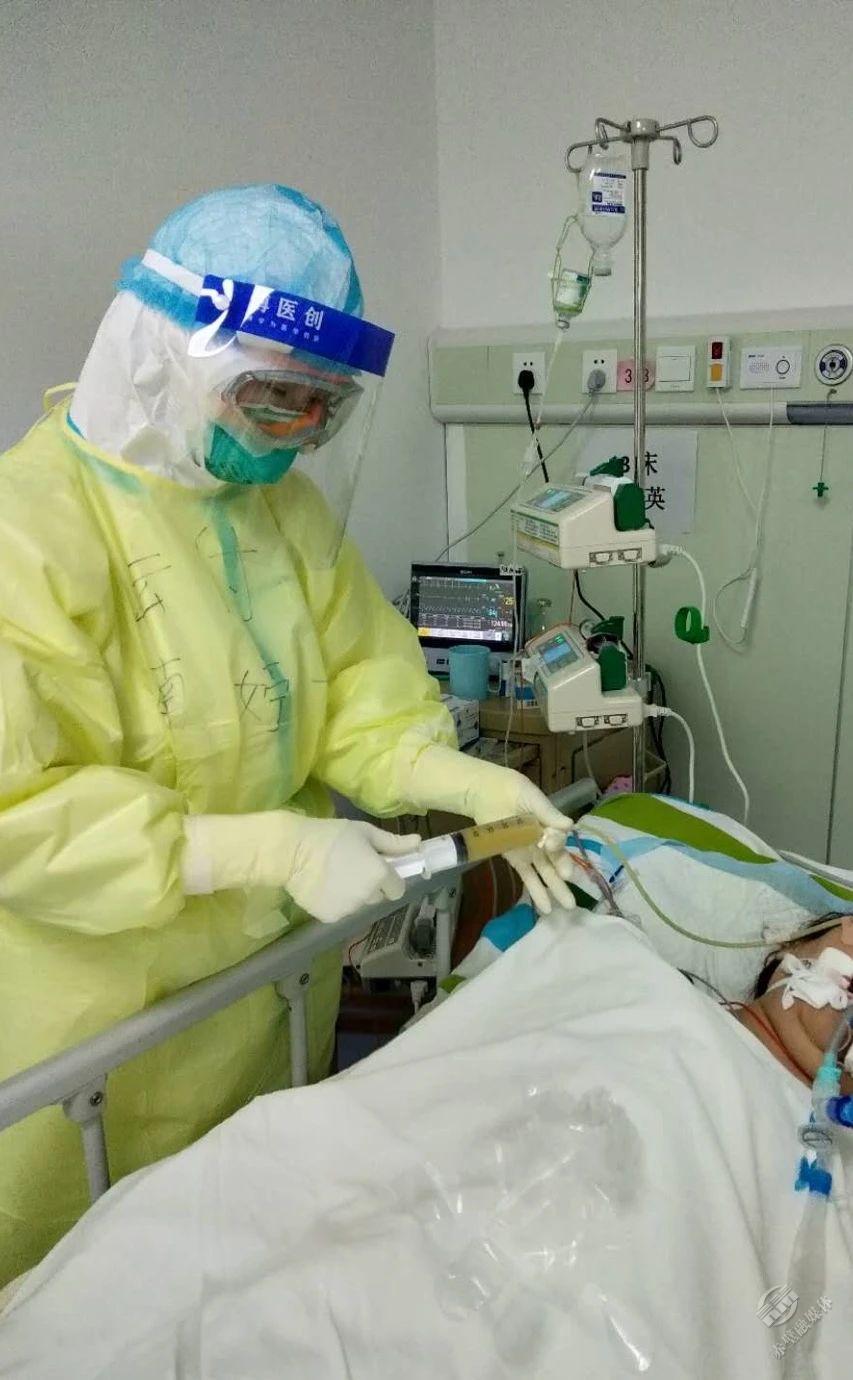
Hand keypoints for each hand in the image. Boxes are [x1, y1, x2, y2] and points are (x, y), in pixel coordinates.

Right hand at [182, 812, 420, 922]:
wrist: (291, 852)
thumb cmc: (330, 836)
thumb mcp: (364, 832)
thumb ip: (393, 843)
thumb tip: (418, 844)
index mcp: (379, 875)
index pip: (397, 888)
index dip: (389, 878)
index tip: (376, 868)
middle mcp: (367, 896)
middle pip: (377, 896)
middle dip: (370, 886)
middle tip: (351, 868)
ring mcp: (348, 910)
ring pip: (358, 904)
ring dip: (352, 894)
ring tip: (333, 875)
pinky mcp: (330, 918)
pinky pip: (340, 911)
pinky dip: (335, 902)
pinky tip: (322, 886)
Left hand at [401, 745, 575, 913]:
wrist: (485, 792)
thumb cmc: (512, 790)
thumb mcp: (532, 798)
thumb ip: (548, 813)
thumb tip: (569, 825)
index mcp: (551, 824)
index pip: (558, 841)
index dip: (558, 847)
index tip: (552, 844)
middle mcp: (544, 840)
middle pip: (556, 861)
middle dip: (564, 878)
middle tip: (572, 896)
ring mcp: (530, 851)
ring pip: (545, 873)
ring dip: (555, 889)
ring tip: (567, 907)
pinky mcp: (516, 859)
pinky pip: (527, 876)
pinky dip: (536, 890)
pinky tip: (545, 906)